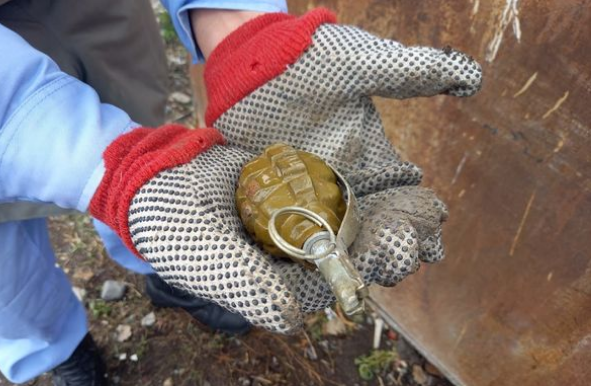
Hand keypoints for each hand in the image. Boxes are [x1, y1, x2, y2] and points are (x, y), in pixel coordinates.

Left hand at [199, 10, 480, 307]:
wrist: (252, 64)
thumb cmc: (308, 62)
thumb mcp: (363, 64)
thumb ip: (412, 73)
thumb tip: (473, 80)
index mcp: (379, 164)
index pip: (412, 205)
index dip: (424, 225)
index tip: (431, 240)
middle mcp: (351, 189)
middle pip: (382, 233)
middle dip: (395, 250)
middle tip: (401, 257)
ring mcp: (314, 200)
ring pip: (345, 243)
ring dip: (359, 259)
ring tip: (367, 267)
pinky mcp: (277, 205)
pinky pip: (298, 238)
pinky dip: (313, 254)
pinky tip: (322, 265)